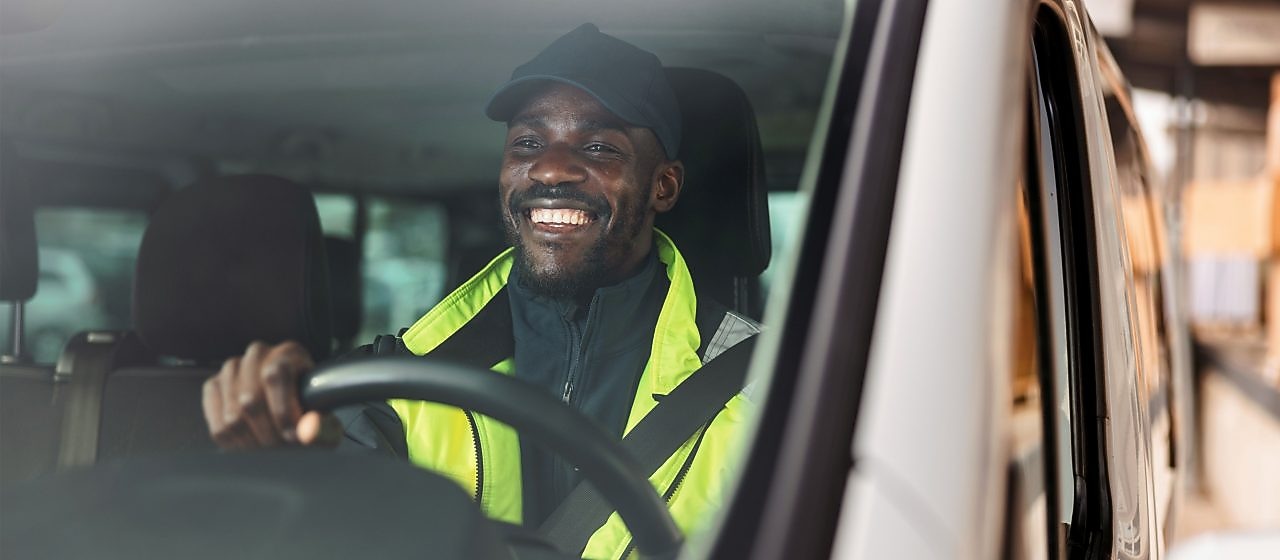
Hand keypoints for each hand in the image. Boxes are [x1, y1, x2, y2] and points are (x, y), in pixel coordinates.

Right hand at [202, 341, 341, 448]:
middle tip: (280, 447)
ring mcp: (231, 369)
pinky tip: (249, 444)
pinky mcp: (214, 386)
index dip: (283, 411)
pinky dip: (233, 441)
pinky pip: (217, 422)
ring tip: (267, 447)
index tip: (293, 436)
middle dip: (268, 432)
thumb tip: (308, 433)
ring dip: (251, 439)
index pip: (275, 377)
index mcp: (288, 353)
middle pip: (251, 399)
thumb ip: (322, 426)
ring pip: (232, 414)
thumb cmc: (306, 405)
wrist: (289, 399)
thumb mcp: (323, 412)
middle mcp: (257, 355)